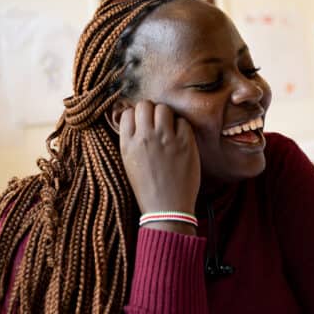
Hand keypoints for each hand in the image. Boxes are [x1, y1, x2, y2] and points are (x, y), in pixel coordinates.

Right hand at [118, 101, 200, 219]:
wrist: (167, 209)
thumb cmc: (148, 187)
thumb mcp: (129, 162)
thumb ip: (131, 140)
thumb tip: (135, 118)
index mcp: (128, 143)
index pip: (128, 112)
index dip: (136, 115)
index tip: (143, 124)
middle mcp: (145, 138)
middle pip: (146, 105)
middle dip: (151, 111)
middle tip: (157, 124)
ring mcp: (166, 139)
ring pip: (164, 109)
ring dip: (167, 116)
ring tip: (169, 130)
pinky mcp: (185, 143)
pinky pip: (183, 121)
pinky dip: (182, 127)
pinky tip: (181, 139)